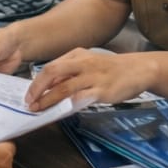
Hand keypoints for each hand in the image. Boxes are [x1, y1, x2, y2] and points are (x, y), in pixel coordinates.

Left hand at [24, 49, 151, 110]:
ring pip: (64, 87)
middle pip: (52, 72)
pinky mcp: (103, 90)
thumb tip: (50, 89)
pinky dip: (69, 104)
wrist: (138, 69)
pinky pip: (82, 97)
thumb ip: (70, 74)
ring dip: (48, 99)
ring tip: (39, 109)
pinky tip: (61, 111)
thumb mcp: (88, 65)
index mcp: (76, 55)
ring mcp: (92, 76)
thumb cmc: (110, 69)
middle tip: (29, 102)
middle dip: (37, 88)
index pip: (50, 67)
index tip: (29, 95)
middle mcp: (82, 63)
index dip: (37, 82)